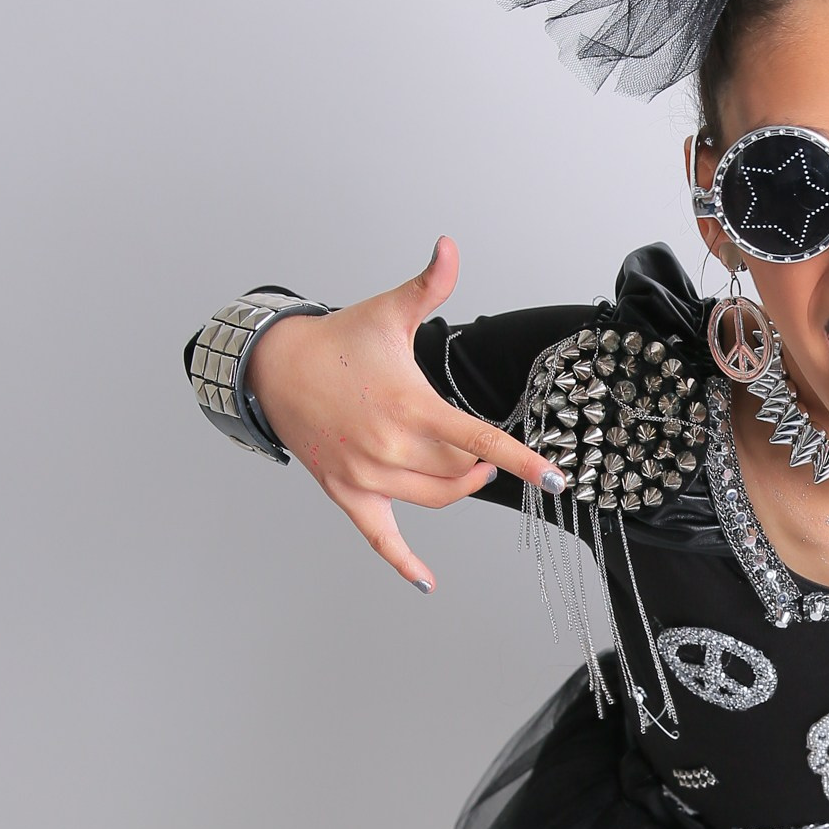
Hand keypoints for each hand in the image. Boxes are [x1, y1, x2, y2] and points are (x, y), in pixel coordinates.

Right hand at [245, 237, 563, 590]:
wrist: (274, 367)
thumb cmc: (338, 341)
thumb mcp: (389, 312)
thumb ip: (429, 284)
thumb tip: (449, 245)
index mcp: (410, 408)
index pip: (479, 440)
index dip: (521, 460)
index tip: (554, 477)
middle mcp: (390, 449)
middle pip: (460, 473)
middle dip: (480, 461)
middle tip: (483, 446)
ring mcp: (366, 476)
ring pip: (435, 499)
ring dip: (457, 486)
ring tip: (465, 467)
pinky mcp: (346, 492)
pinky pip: (380, 538)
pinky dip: (405, 562)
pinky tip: (427, 583)